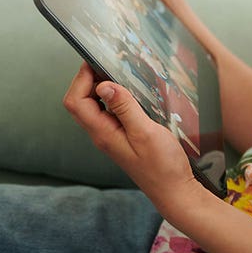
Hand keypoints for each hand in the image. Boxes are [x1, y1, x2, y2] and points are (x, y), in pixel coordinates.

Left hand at [62, 63, 201, 210]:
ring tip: (118, 72)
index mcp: (103, 133)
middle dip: (87, 79)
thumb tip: (104, 86)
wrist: (175, 191)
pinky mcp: (122, 136)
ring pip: (94, 106)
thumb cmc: (163, 166)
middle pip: (80, 102)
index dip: (80, 79)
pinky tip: (130, 92)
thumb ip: (125, 107)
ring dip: (101, 87)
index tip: (94, 61)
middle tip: (106, 63)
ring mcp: (111, 136)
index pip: (76, 101)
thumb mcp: (145, 132)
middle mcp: (102, 134)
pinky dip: (115, 98)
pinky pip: (109, 113)